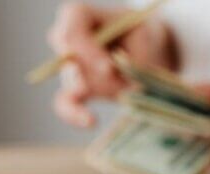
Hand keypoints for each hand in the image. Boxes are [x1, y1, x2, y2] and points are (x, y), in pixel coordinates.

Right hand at [48, 2, 173, 127]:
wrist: (144, 48)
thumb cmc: (141, 35)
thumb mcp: (143, 38)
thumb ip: (133, 60)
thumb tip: (129, 88)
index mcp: (78, 16)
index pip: (71, 33)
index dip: (86, 51)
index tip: (108, 67)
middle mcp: (66, 40)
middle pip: (68, 59)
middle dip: (92, 74)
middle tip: (115, 80)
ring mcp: (69, 67)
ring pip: (74, 83)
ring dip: (102, 89)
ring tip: (128, 87)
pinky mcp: (75, 89)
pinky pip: (65, 103)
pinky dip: (75, 114)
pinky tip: (91, 122)